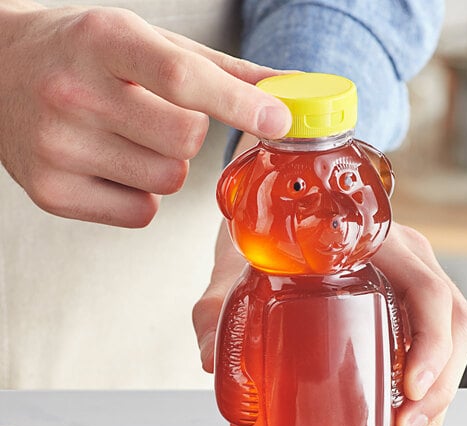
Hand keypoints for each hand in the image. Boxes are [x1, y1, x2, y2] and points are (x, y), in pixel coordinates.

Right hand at [0, 4, 290, 225]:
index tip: (279, 120)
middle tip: (159, 116)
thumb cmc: (81, 53)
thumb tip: (283, 92)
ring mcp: (58, 148)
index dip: (239, 104)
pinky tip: (112, 165)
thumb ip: (217, 70)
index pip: (182, 79)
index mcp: (102, 41)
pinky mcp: (53, 194)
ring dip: (166, 166)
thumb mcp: (144, 41)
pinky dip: (141, 195)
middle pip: (185, 142)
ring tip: (128, 138)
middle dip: (190, 134)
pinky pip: (141, 213)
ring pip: (167, 181)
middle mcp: (73, 93)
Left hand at [193, 218, 466, 425]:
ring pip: (453, 342)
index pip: (428, 292)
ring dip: (439, 399)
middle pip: (454, 325)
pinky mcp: (407, 307)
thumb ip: (217, 307)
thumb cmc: (267, 236)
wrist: (276, 219)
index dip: (431, 344)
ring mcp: (413, 282)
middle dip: (440, 389)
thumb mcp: (239, 267)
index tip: (411, 390)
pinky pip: (435, 347)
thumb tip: (212, 362)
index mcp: (379, 243)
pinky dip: (428, 392)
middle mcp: (408, 262)